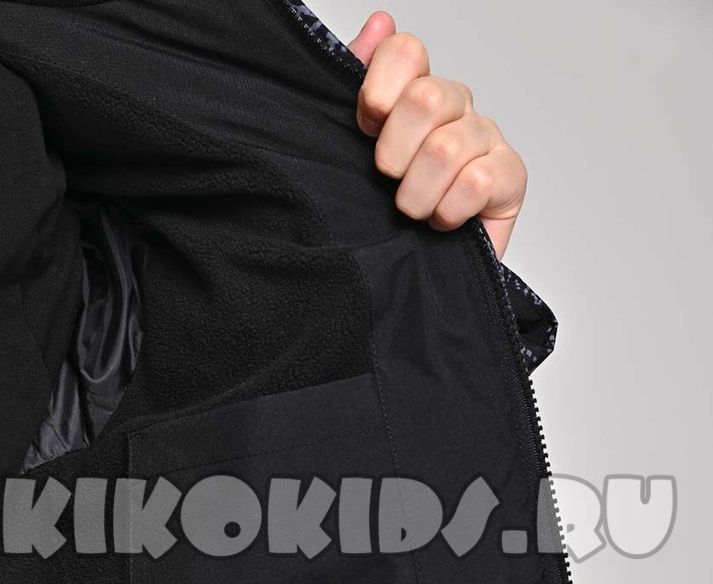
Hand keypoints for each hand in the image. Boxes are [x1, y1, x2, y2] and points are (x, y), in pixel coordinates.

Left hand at [348, 12, 526, 260]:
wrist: (415, 276)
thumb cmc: (386, 217)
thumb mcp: (355, 153)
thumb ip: (359, 86)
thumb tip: (379, 23)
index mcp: (416, 93)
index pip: (406, 52)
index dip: (378, 92)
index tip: (366, 129)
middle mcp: (454, 108)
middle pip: (426, 97)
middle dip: (394, 153)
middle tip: (389, 181)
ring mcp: (486, 140)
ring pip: (447, 147)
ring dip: (418, 194)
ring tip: (414, 213)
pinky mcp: (510, 177)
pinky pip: (477, 180)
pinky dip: (449, 211)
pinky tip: (444, 222)